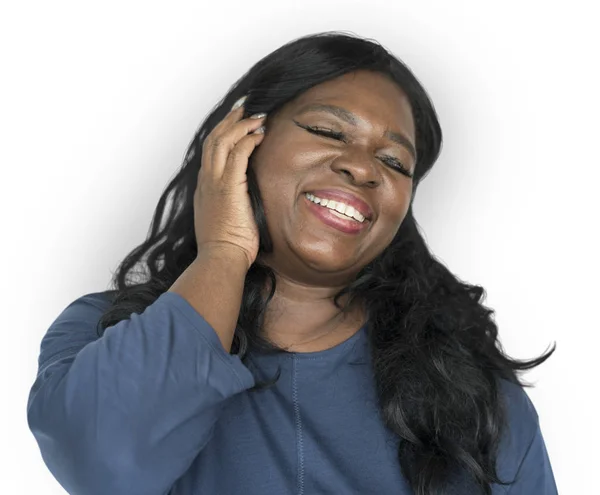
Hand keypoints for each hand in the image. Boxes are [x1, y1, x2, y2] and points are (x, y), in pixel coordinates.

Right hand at [193, 96, 265, 269]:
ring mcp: (215, 182)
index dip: (223, 133)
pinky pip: (237, 153)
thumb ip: (231, 205)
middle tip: (244, 107)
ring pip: (222, 141)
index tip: (235, 123)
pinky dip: (248, 139)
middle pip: (214, 139)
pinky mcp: (228, 187)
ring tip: (257, 115)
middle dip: (229, 120)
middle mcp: (207, 181)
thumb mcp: (225, 220)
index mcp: (205, 188)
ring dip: (240, 124)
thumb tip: (245, 200)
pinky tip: (260, 133)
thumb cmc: (226, 247)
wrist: (221, 259)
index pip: (211, 152)